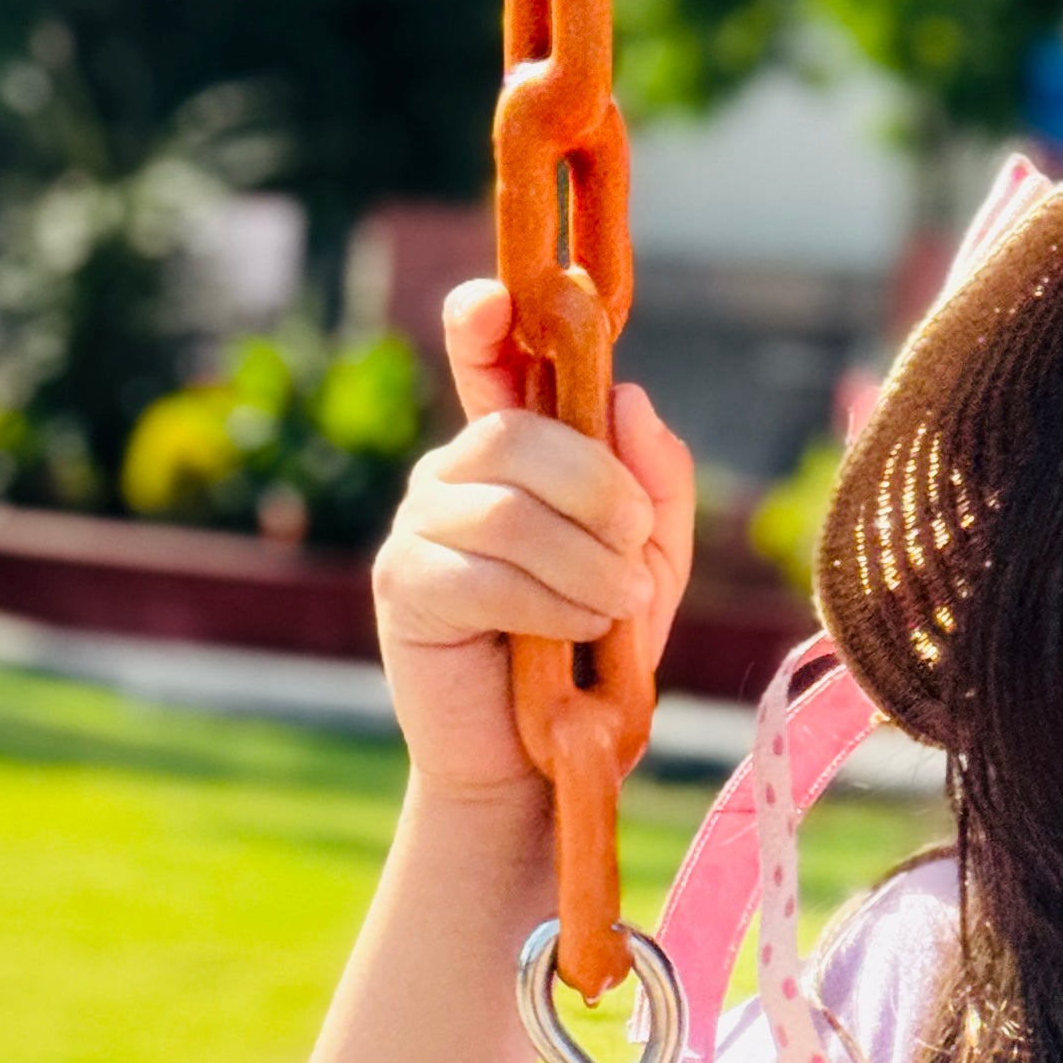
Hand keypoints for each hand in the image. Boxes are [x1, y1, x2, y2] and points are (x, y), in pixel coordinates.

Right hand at [370, 278, 695, 796]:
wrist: (541, 763)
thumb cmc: (594, 657)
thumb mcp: (651, 565)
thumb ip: (657, 485)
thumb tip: (630, 398)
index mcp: (512, 452)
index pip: (485, 358)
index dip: (484, 318)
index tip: (495, 298)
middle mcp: (454, 472)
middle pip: (518, 434)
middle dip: (599, 489)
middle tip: (638, 550)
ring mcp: (419, 527)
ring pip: (506, 509)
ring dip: (583, 561)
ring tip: (618, 610)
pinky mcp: (405, 588)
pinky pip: (480, 573)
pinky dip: (546, 603)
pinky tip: (574, 635)